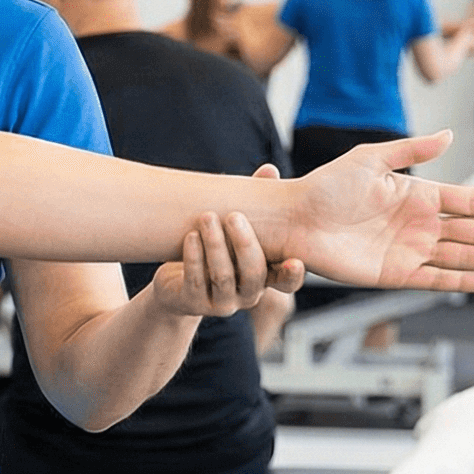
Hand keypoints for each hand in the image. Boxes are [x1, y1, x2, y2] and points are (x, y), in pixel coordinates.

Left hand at [146, 200, 304, 318]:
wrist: (177, 282)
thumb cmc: (216, 249)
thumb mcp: (236, 227)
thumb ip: (257, 202)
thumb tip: (270, 170)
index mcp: (266, 276)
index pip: (287, 280)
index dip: (292, 273)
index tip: (296, 260)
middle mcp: (248, 293)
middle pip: (253, 273)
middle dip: (244, 243)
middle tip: (234, 216)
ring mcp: (222, 302)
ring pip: (222, 276)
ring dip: (215, 245)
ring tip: (206, 218)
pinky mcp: (194, 303)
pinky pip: (195, 281)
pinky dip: (193, 257)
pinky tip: (190, 237)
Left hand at [286, 132, 473, 290]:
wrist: (293, 218)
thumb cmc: (325, 186)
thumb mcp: (370, 158)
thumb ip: (412, 150)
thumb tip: (449, 135)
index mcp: (418, 196)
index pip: (471, 203)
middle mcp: (419, 225)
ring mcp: (409, 250)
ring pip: (463, 256)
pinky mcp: (394, 273)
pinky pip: (434, 279)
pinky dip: (460, 281)